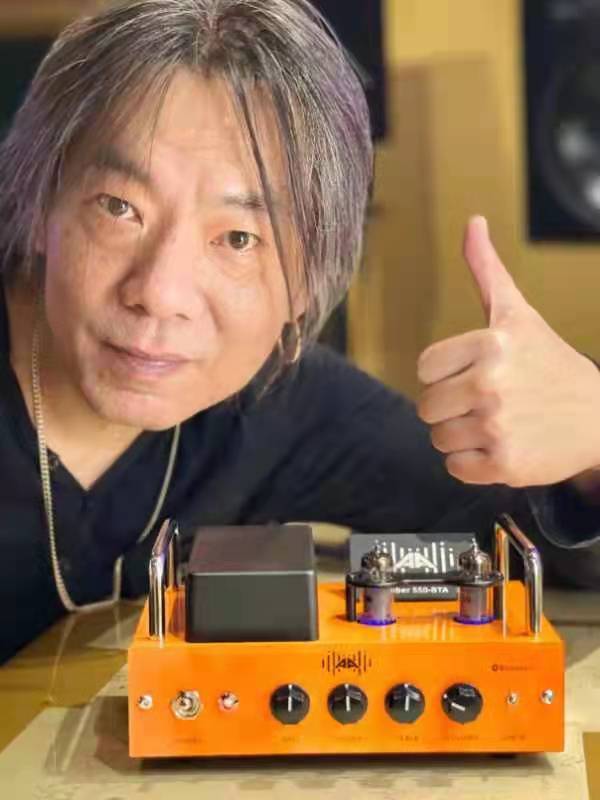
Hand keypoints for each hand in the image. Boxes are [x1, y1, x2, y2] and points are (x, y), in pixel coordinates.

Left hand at [416, 216, 599, 487]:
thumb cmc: (549, 362)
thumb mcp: (518, 313)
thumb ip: (486, 270)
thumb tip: (472, 221)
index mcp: (490, 343)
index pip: (425, 368)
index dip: (445, 374)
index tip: (475, 373)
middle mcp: (491, 383)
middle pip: (427, 407)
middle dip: (451, 407)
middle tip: (488, 401)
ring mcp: (498, 426)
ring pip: (439, 439)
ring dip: (462, 436)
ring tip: (497, 423)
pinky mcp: (506, 464)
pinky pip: (456, 468)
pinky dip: (474, 463)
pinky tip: (502, 446)